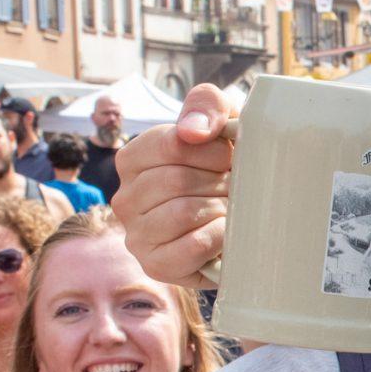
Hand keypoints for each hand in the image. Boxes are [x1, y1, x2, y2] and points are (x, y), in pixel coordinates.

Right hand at [117, 83, 239, 285]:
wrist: (245, 225)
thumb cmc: (226, 171)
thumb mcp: (222, 126)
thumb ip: (207, 106)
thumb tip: (193, 130)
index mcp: (133, 160)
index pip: (171, 144)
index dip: (211, 151)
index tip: (229, 158)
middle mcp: (125, 197)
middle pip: (176, 180)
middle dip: (218, 182)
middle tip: (234, 188)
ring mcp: (137, 234)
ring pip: (182, 212)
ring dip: (220, 209)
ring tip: (231, 209)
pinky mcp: (157, 265)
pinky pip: (191, 246)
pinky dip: (219, 237)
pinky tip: (229, 232)